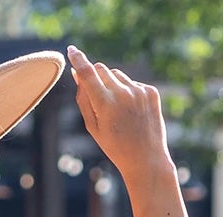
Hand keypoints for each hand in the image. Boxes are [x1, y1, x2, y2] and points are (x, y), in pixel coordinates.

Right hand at [66, 44, 170, 180]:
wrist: (146, 159)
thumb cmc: (115, 146)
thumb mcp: (93, 127)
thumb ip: (83, 99)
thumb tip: (77, 74)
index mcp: (105, 104)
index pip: (88, 73)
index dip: (78, 59)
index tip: (72, 50)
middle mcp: (123, 93)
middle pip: (102, 69)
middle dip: (96, 77)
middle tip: (97, 96)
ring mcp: (139, 91)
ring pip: (117, 75)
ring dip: (113, 86)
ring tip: (118, 111)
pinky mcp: (151, 91)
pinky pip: (133, 83)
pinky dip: (129, 93)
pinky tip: (133, 113)